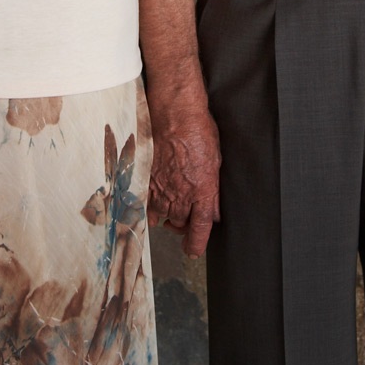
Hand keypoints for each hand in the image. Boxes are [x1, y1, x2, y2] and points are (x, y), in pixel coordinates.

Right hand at [147, 105, 221, 256]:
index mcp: (203, 190)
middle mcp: (181, 193)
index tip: (193, 251)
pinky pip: (147, 203)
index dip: (197, 243)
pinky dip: (152, 208)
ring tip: (173, 210)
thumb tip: (213, 210)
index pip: (201, 227)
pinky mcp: (148, 178)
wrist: (174, 114)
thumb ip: (213, 190)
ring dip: (169, 216)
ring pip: (164, 214)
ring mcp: (162, 186)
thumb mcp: (216, 161)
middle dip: (184, 226)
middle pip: (181, 223)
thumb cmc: (199, 131)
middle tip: (186, 221)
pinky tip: (155, 208)